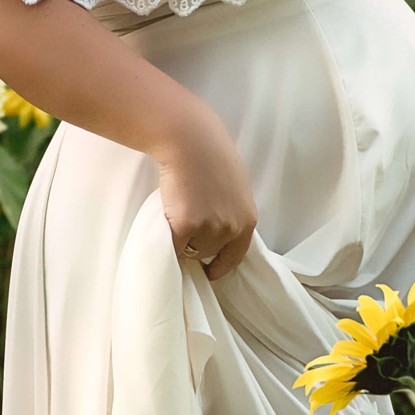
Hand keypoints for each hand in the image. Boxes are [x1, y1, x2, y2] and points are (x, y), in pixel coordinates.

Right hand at [155, 106, 256, 280]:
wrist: (191, 141)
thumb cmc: (210, 155)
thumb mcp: (234, 187)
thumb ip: (230, 211)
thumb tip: (218, 231)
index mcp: (248, 219)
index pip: (237, 255)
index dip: (222, 265)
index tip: (211, 273)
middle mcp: (233, 228)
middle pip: (208, 252)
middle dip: (196, 243)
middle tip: (185, 221)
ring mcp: (210, 228)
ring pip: (189, 249)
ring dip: (181, 238)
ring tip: (177, 211)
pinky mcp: (187, 226)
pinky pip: (172, 245)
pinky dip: (165, 237)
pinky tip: (166, 216)